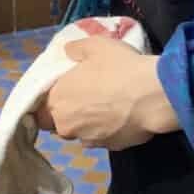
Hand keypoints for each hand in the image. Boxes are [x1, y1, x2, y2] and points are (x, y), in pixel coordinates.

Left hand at [38, 40, 179, 150]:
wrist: (154, 96)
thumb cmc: (121, 68)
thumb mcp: (96, 45)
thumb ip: (75, 49)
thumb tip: (67, 52)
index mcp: (57, 100)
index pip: (39, 110)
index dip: (52, 101)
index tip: (67, 92)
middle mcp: (66, 125)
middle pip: (60, 123)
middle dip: (71, 113)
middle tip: (90, 98)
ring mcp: (88, 140)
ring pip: (81, 133)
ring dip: (90, 123)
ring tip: (111, 107)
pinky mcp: (110, 149)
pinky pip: (103, 139)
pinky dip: (109, 130)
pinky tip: (124, 116)